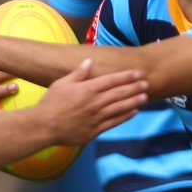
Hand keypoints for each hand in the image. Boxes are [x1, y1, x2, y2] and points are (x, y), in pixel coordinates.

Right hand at [33, 59, 147, 145]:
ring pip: (120, 107)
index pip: (111, 80)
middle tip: (146, 83)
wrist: (45, 126)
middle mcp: (95, 102)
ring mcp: (96, 117)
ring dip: (134, 101)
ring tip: (145, 96)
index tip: (137, 73)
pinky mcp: (95, 130)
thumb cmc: (51, 103)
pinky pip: (114, 122)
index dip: (126, 76)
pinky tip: (134, 111)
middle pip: (119, 93)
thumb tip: (90, 61)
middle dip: (134, 87)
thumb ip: (78, 73)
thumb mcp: (61, 83)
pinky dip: (126, 116)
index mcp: (87, 89)